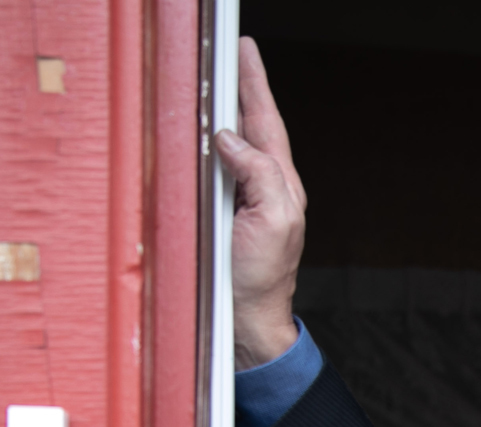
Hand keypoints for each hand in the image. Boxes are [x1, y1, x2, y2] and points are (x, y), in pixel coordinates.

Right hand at [213, 37, 306, 369]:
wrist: (246, 322)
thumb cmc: (261, 280)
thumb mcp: (274, 222)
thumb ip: (259, 174)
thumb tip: (230, 137)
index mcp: (280, 185)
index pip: (266, 122)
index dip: (254, 84)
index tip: (244, 49)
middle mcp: (263, 188)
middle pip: (251, 124)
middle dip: (240, 85)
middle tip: (230, 50)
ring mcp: (242, 200)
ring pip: (233, 143)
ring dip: (224, 108)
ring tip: (215, 76)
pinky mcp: (221, 214)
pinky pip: (214, 167)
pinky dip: (208, 142)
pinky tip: (199, 130)